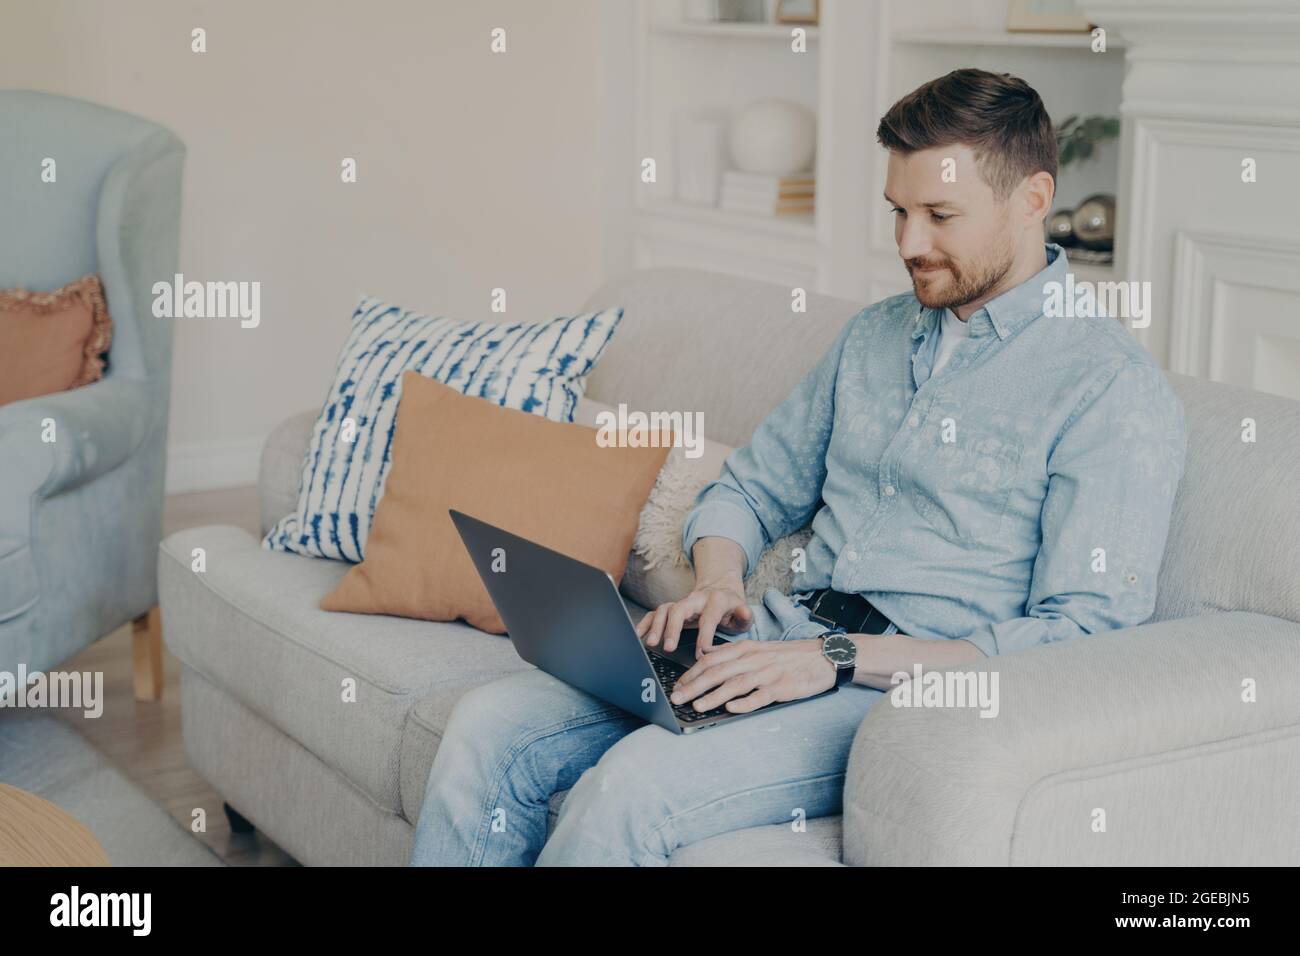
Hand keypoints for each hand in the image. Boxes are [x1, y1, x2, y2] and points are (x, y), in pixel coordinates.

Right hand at [636, 580, 751, 656]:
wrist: (720, 590)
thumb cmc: (732, 607)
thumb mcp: (743, 611)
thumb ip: (745, 615)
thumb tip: (743, 613)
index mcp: (716, 601)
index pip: (708, 618)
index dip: (705, 636)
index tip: (702, 654)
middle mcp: (695, 599)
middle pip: (680, 609)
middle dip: (672, 628)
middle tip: (668, 647)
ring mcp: (681, 603)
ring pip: (664, 610)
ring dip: (656, 626)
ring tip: (651, 643)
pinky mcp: (672, 608)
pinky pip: (655, 613)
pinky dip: (646, 622)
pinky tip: (638, 634)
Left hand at [668, 637, 838, 713]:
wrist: (821, 656)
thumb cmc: (787, 655)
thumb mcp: (757, 648)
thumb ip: (731, 653)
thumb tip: (706, 656)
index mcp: (745, 649)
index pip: (711, 660)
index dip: (691, 674)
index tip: (677, 686)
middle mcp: (752, 659)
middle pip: (717, 672)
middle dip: (693, 686)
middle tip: (676, 698)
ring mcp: (766, 673)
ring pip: (734, 685)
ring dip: (713, 696)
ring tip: (696, 706)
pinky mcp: (781, 687)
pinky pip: (760, 696)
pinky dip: (745, 702)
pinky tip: (731, 708)